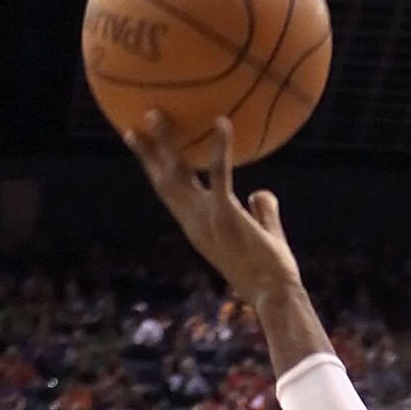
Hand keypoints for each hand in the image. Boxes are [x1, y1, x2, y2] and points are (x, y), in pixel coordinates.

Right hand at [124, 111, 301, 306]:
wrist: (274, 297)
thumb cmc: (272, 274)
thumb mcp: (265, 237)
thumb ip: (262, 213)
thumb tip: (261, 192)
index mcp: (198, 227)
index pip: (169, 193)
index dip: (152, 168)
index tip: (137, 145)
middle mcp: (195, 222)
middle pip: (164, 180)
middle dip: (148, 152)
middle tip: (136, 121)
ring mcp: (207, 218)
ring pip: (179, 173)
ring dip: (166, 142)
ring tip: (156, 112)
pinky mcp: (225, 216)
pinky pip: (219, 175)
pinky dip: (220, 148)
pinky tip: (222, 121)